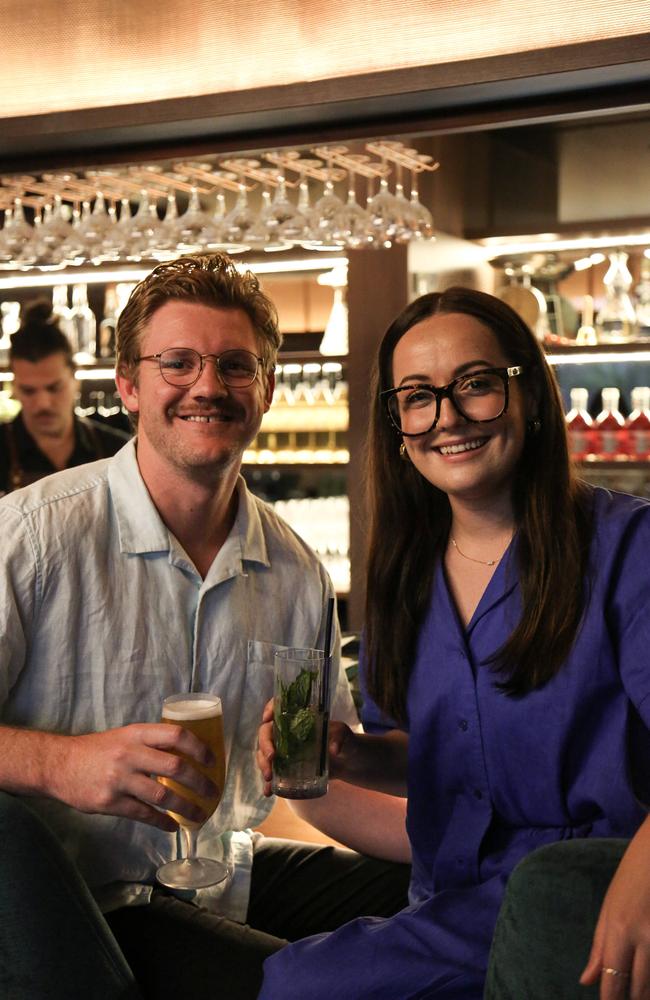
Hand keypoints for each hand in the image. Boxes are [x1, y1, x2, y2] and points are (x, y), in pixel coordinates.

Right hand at [53, 723, 219, 830]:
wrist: (59, 765)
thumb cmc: (97, 750)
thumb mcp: (125, 736)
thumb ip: (151, 743)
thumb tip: (185, 755)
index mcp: (137, 733)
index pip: (176, 736)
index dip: (199, 748)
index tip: (212, 761)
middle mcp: (130, 754)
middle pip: (175, 767)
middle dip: (199, 782)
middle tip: (212, 792)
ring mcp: (119, 779)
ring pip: (162, 796)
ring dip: (186, 807)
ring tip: (199, 814)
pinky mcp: (110, 802)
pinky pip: (143, 814)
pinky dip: (162, 821)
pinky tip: (172, 825)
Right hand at [255, 700, 356, 796]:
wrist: (348, 762)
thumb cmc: (345, 740)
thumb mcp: (344, 734)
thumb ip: (340, 737)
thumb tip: (333, 750)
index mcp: (298, 718)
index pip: (279, 707)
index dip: (271, 708)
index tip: (267, 717)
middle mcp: (287, 733)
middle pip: (267, 733)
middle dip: (265, 745)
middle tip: (271, 757)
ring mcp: (285, 751)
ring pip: (265, 754)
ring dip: (263, 764)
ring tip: (269, 777)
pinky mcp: (287, 768)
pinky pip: (274, 775)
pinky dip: (269, 784)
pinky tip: (268, 791)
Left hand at [580, 819, 649, 998]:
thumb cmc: (633, 875)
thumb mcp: (609, 906)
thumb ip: (599, 947)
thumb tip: (586, 980)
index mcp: (619, 930)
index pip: (612, 980)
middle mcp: (645, 940)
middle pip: (639, 990)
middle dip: (631, 999)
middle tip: (625, 996)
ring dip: (645, 992)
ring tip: (637, 991)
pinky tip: (649, 978)